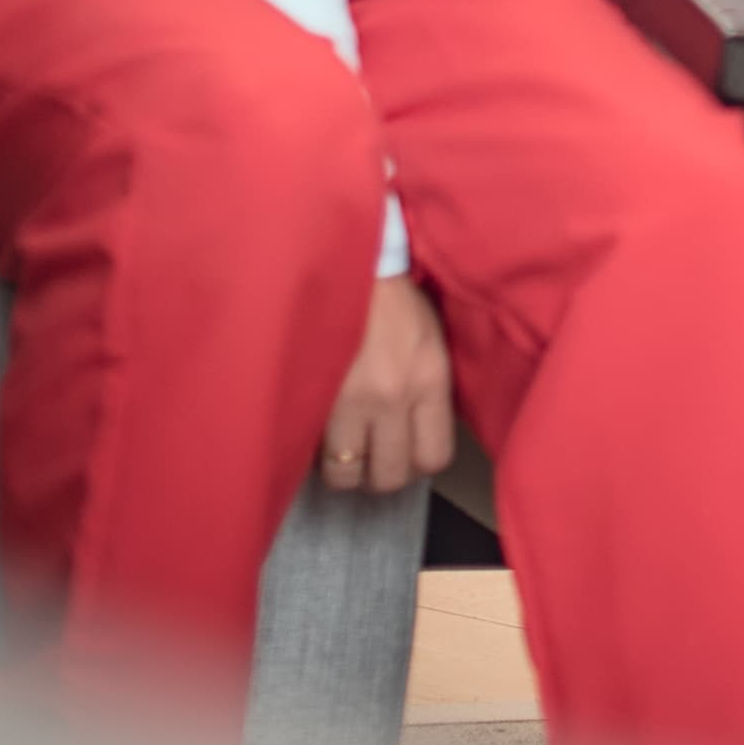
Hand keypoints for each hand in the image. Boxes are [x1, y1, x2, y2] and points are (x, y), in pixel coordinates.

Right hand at [321, 275, 453, 494]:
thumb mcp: (430, 340)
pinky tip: (320, 433)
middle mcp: (392, 397)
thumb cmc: (391, 300)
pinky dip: (314, 454)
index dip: (418, 463)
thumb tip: (418, 436)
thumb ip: (429, 390)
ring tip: (343, 448)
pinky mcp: (309, 400)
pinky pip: (312, 453)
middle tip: (372, 453)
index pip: (434, 458)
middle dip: (380, 474)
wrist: (344, 268)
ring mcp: (347, 401)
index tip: (406, 450)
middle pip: (390, 477)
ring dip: (344, 470)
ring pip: (346, 475)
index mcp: (429, 379)